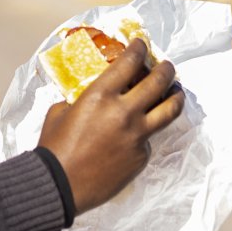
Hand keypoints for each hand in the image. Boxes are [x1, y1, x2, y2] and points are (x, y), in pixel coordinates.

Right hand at [37, 38, 184, 214]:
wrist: (59, 185)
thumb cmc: (54, 146)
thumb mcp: (61, 111)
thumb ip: (81, 99)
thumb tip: (91, 94)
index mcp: (101, 95)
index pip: (129, 61)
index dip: (139, 48)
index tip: (141, 45)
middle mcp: (124, 111)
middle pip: (159, 81)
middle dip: (166, 68)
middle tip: (166, 65)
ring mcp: (137, 135)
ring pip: (170, 110)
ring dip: (176, 95)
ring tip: (176, 91)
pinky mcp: (141, 156)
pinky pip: (149, 138)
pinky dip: (145, 131)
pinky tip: (136, 134)